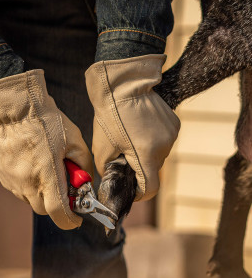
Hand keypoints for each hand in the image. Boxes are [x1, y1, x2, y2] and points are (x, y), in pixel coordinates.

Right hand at [0, 70, 92, 228]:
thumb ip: (84, 166)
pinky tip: (33, 167)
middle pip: (45, 210)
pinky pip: (20, 190)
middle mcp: (28, 184)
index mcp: (48, 176)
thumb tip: (85, 183)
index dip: (70, 220)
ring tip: (47, 171)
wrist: (15, 110)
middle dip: (57, 204)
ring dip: (43, 194)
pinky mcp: (4, 176)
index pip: (59, 213)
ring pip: (31, 201)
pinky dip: (30, 186)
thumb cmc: (47, 122)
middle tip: (63, 187)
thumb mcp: (75, 141)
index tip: (77, 218)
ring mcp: (13, 182)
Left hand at [85, 54, 179, 200]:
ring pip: (159, 156)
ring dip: (146, 154)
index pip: (151, 188)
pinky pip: (164, 141)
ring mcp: (172, 135)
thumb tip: (112, 178)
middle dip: (139, 169)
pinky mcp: (175, 124)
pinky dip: (153, 141)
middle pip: (154, 170)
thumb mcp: (101, 147)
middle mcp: (164, 147)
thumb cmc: (109, 116)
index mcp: (146, 154)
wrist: (124, 84)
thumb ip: (107, 169)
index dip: (140, 194)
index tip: (131, 190)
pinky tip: (141, 129)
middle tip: (125, 158)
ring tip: (131, 139)